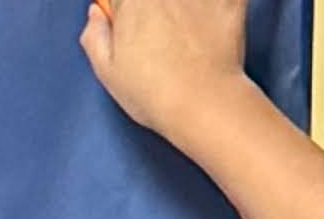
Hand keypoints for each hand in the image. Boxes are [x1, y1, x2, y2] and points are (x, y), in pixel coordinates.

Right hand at [77, 0, 256, 137]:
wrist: (202, 103)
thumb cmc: (153, 92)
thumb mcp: (107, 72)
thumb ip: (95, 36)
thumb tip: (96, 16)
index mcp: (132, 0)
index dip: (122, 12)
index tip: (127, 24)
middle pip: (154, 1)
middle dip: (154, 13)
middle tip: (157, 36)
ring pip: (188, 0)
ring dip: (185, 9)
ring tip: (183, 38)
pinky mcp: (228, 1)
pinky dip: (219, 8)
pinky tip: (211, 28)